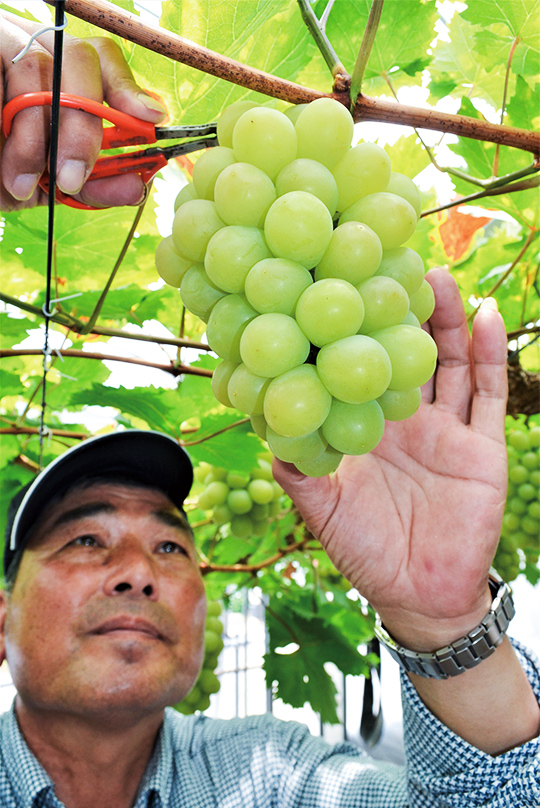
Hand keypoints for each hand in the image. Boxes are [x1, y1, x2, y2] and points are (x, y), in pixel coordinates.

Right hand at [0, 11, 166, 210]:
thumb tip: (138, 186)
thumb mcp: (49, 183)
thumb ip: (94, 185)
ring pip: (35, 68)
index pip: (103, 61)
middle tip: (71, 179)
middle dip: (82, 128)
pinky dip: (3, 124)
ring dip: (33, 138)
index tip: (150, 120)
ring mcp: (1, 40)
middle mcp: (34, 47)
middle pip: (78, 61)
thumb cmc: (1, 172)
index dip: (127, 89)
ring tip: (20, 184)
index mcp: (61, 75)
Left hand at [274, 268, 507, 649]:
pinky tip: (485, 315)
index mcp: (364, 426)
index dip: (349, 328)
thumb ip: (297, 469)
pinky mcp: (482, 445)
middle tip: (385, 262)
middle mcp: (404, 419)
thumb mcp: (320, 510)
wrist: (421, 593)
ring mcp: (445, 428)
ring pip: (446, 361)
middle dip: (397, 308)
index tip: (336, 284)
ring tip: (435, 276)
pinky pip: (488, 393)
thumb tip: (262, 426)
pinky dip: (490, 354)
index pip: (355, 365)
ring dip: (443, 319)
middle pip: (400, 350)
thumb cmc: (366, 551)